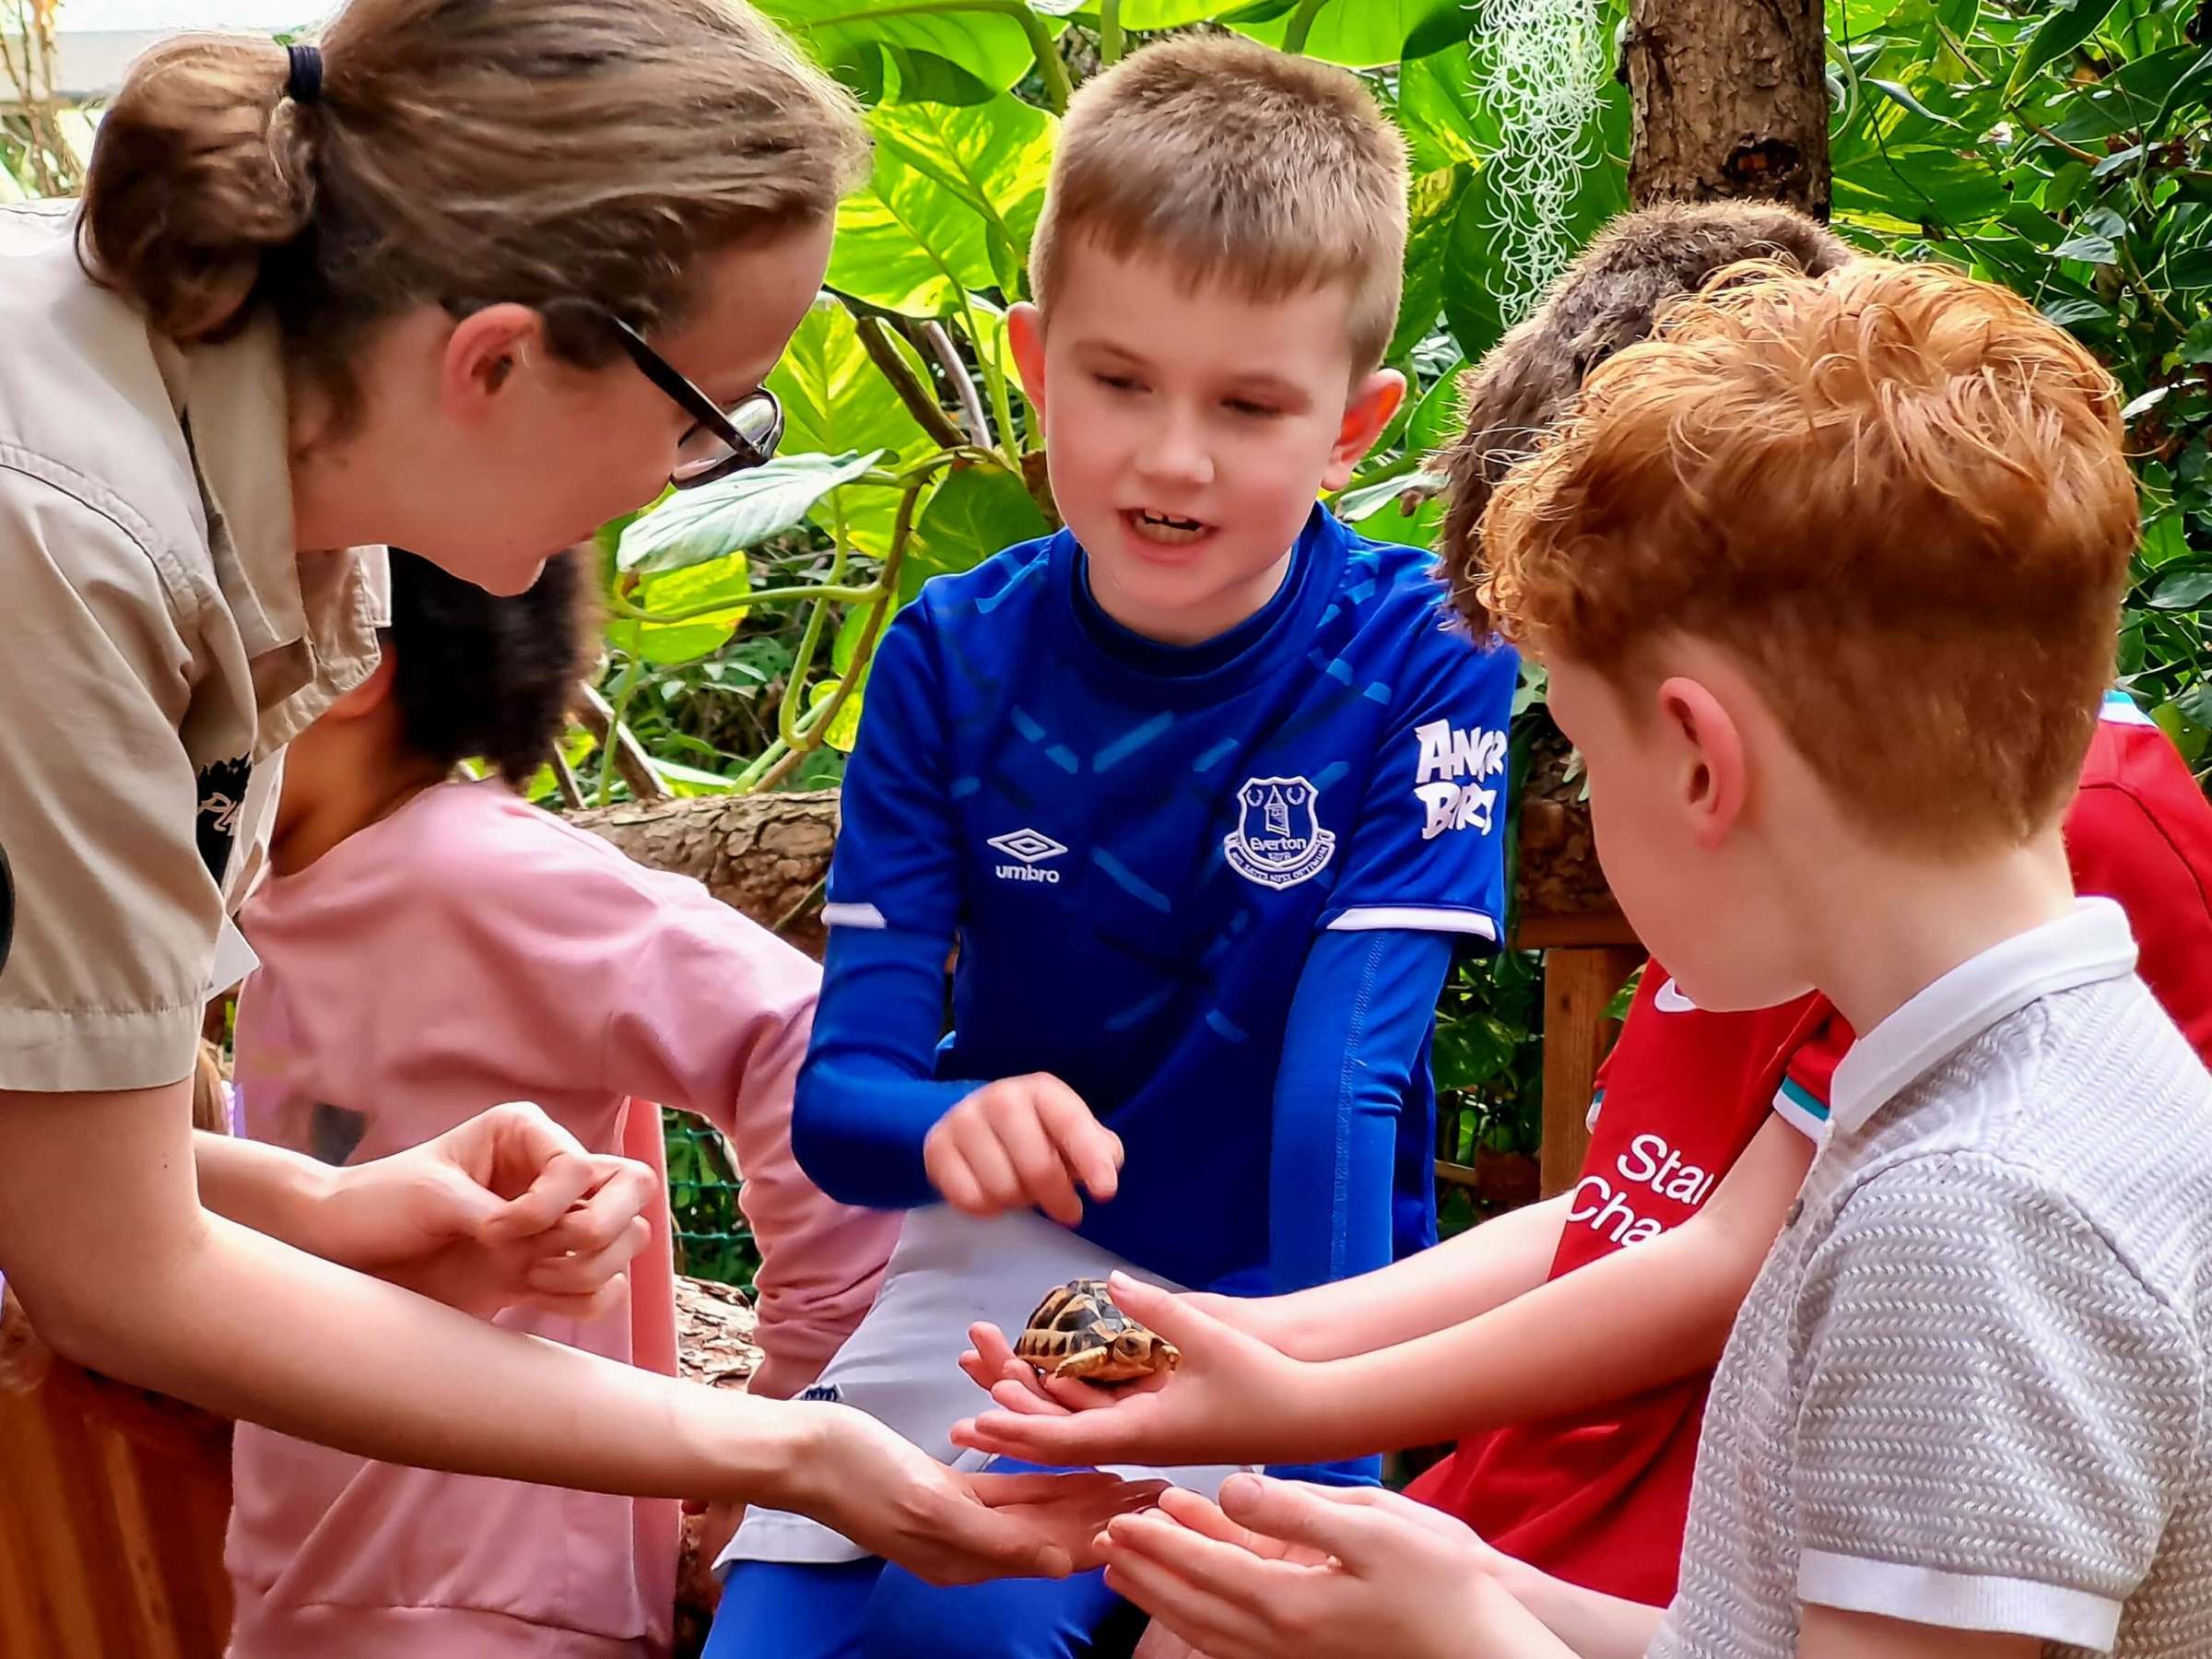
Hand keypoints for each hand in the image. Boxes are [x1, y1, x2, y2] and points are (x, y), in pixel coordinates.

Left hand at [315, 1101, 656, 1318]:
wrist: (339, 1258)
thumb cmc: (375, 1206)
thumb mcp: (432, 1196)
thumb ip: (496, 1213)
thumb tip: (556, 1240)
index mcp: (526, 1135)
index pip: (583, 1167)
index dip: (549, 1205)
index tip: (491, 1230)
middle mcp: (550, 1176)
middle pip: (634, 1191)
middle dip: (600, 1230)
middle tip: (545, 1255)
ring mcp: (551, 1226)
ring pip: (628, 1242)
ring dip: (591, 1268)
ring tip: (533, 1278)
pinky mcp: (542, 1273)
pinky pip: (602, 1290)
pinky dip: (584, 1300)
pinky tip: (535, 1298)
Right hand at [786, 1404, 1164, 1584]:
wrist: (804, 1452)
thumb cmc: (859, 1475)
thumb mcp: (928, 1505)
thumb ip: (996, 1537)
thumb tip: (1060, 1568)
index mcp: (967, 1559)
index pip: (1053, 1552)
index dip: (1103, 1532)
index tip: (1152, 1516)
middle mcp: (969, 1546)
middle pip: (1054, 1532)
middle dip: (1106, 1511)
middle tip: (1160, 1490)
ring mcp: (959, 1519)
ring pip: (1037, 1507)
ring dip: (1084, 1492)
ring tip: (1133, 1477)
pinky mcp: (949, 1490)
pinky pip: (1009, 1486)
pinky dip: (1044, 1474)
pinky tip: (1076, 1462)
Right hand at [923, 1073, 1122, 1225]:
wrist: (976, 1122)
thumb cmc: (1037, 1132)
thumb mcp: (1072, 1133)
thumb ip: (1098, 1149)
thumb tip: (1105, 1170)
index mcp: (1042, 1090)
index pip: (1071, 1125)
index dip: (1091, 1161)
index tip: (1105, 1193)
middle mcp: (1001, 1097)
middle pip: (1037, 1169)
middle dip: (1057, 1198)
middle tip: (1067, 1210)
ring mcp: (963, 1120)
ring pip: (1002, 1190)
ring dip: (1019, 1202)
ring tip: (1023, 1190)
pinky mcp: (936, 1146)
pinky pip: (969, 1200)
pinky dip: (988, 1209)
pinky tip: (994, 1194)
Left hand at [952, 1273, 1319, 1467]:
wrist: (1310, 1416)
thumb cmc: (1264, 1382)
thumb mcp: (1209, 1339)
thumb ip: (1157, 1308)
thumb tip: (1110, 1279)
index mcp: (1141, 1433)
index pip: (1063, 1439)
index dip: (1014, 1428)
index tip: (970, 1421)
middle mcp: (1136, 1441)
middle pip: (1057, 1435)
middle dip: (1007, 1413)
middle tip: (958, 1399)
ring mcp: (1147, 1435)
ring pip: (1074, 1423)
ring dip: (1031, 1403)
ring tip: (989, 1376)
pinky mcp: (1160, 1423)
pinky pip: (1101, 1414)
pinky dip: (1065, 1399)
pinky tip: (1042, 1380)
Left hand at [1095, 1475, 1543, 1658]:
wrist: (1485, 1652)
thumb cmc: (1444, 1586)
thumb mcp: (1376, 1529)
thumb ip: (1296, 1511)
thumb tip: (1232, 1489)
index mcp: (1290, 1604)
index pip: (1202, 1566)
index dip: (1157, 1540)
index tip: (1119, 1517)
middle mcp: (1279, 1642)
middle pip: (1189, 1605)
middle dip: (1144, 1570)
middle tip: (1103, 1539)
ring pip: (1205, 1630)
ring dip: (1160, 1599)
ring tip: (1124, 1573)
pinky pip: (1232, 1647)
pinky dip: (1197, 1622)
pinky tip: (1190, 1609)